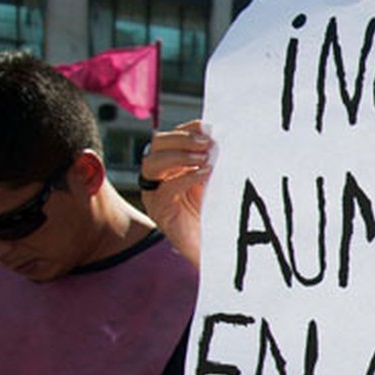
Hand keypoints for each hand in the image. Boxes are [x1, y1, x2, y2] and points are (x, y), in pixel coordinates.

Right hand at [140, 119, 213, 266]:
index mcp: (171, 165)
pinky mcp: (160, 211)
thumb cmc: (216, 214)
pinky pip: (166, 188)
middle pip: (156, 144)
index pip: (171, 137)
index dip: (187, 128)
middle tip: (205, 142)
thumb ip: (212, 161)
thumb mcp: (214, 181)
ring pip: (153, 162)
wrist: (214, 248)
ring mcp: (155, 193)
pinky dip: (185, 177)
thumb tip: (222, 137)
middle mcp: (159, 176)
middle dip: (180, 139)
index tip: (207, 127)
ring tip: (204, 158)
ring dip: (179, 155)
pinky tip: (204, 174)